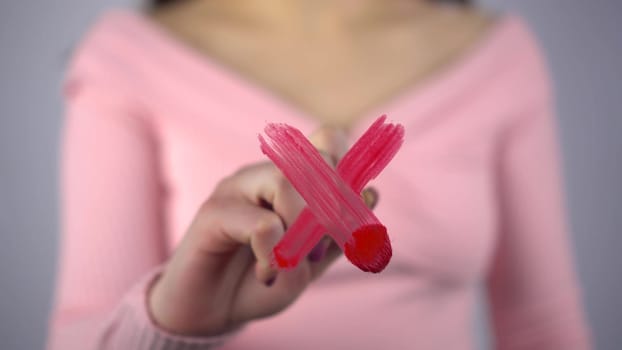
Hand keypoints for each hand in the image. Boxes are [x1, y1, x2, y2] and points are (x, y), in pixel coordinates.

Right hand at [148, 127, 377, 335]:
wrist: (211, 311)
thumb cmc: (260, 281)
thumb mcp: (311, 262)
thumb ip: (340, 232)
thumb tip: (373, 192)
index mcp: (289, 178)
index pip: (329, 138)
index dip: (349, 172)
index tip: (346, 223)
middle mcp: (262, 173)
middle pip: (315, 157)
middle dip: (332, 209)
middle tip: (319, 249)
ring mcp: (235, 188)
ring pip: (286, 181)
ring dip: (303, 230)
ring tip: (291, 261)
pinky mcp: (212, 213)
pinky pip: (262, 222)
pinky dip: (275, 253)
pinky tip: (266, 271)